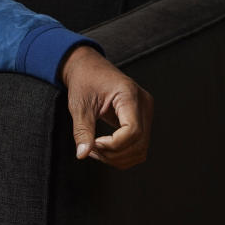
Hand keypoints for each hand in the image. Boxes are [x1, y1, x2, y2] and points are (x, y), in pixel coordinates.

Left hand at [61, 45, 152, 168]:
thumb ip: (82, 130)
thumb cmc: (83, 80)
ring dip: (118, 157)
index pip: (133, 130)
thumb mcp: (79, 105)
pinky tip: (104, 148)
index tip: (94, 144)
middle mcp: (144, 104)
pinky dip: (122, 153)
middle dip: (114, 154)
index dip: (114, 144)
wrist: (87, 67)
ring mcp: (146, 112)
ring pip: (141, 149)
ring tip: (95, 149)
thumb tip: (82, 154)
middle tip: (90, 149)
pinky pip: (138, 145)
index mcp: (129, 94)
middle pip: (139, 143)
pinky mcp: (142, 119)